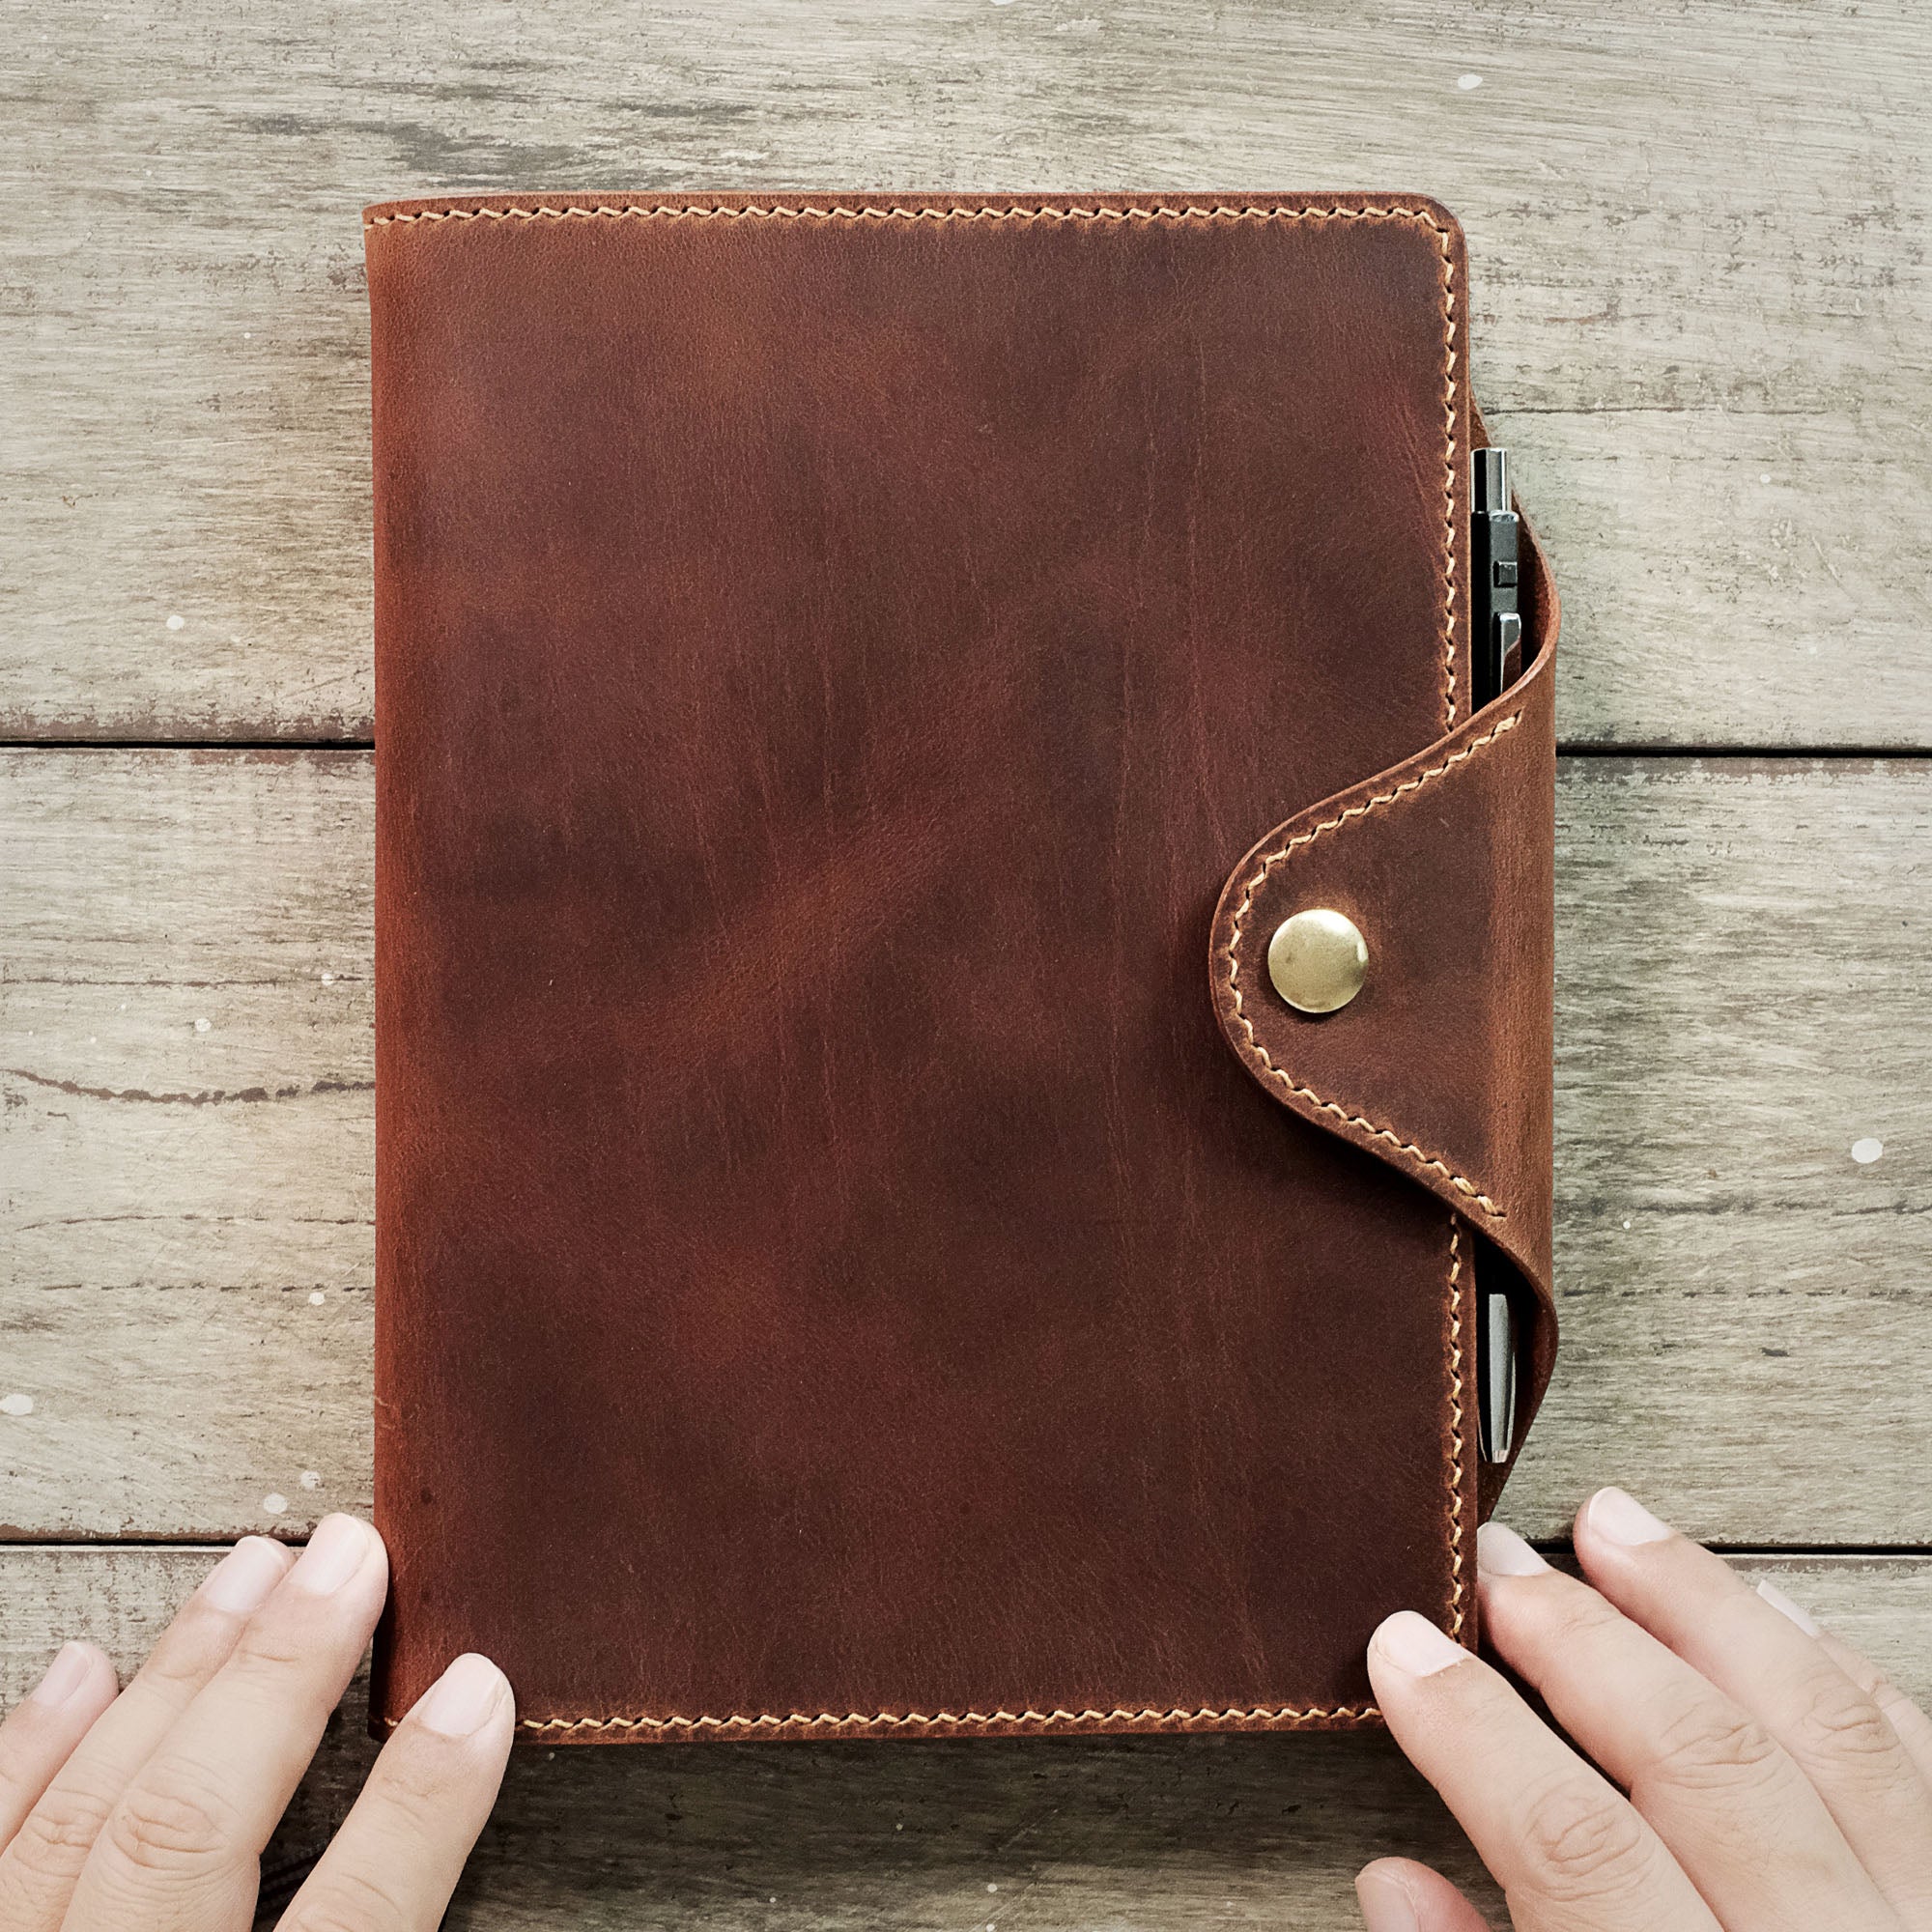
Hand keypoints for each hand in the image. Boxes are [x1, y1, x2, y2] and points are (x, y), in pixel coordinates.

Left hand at [0, 1515, 511, 1929]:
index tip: (479, 1689)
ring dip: (178, 1676)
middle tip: (352, 1558)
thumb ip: (372, 1923)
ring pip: (90, 1815)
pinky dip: (27, 1752)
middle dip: (281, 1676)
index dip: (423, 1803)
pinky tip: (80, 1674)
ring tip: (252, 1570)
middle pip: (191, 1832)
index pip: (356, 1919)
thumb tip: (459, 1755)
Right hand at [1358, 1488, 1931, 1929]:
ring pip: (1826, 1728)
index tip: (1407, 1651)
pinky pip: (1921, 1756)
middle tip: (1496, 1565)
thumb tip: (1397, 1885)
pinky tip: (1767, 1610)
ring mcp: (1927, 1930)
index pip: (1577, 1848)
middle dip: (1579, 1637)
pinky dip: (1836, 1667)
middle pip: (1702, 1761)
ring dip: (1704, 1607)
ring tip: (1617, 1527)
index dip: (1475, 1734)